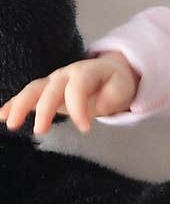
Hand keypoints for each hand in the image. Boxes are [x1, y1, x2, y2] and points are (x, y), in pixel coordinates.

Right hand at [0, 52, 139, 134]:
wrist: (108, 72)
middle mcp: (65, 74)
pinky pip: (27, 96)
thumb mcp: (123, 88)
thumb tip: (99, 106)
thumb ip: (113, 96)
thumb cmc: (115, 82)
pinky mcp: (45, 91)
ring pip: (33, 90)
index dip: (79, 108)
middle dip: (44, 110)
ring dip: (20, 106)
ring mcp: (52, 81)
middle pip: (51, 89)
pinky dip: (13, 104)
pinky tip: (2, 115)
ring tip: (11, 124)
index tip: (85, 129)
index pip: (78, 88)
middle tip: (40, 132)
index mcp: (86, 72)